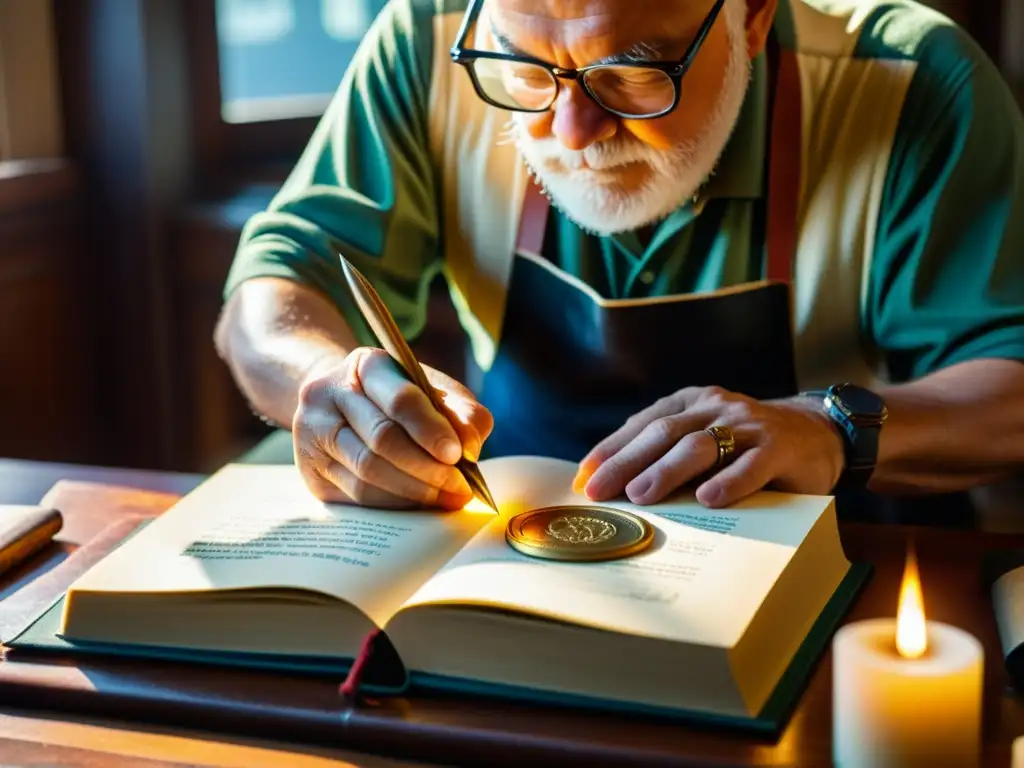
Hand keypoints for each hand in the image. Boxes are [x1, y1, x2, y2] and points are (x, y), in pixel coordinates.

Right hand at [292, 348, 492, 508]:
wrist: (341, 405)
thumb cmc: (397, 398)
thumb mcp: (434, 392)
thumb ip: (461, 413)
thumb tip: (470, 451)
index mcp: (366, 364)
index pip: (400, 399)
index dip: (430, 430)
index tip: (458, 456)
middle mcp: (328, 393)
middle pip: (382, 439)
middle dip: (427, 469)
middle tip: (459, 488)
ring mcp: (312, 432)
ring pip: (367, 472)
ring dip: (413, 491)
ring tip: (447, 500)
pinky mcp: (309, 469)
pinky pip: (356, 495)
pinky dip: (394, 503)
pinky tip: (418, 504)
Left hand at [573, 386, 844, 507]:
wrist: (819, 433)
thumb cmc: (746, 445)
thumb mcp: (705, 439)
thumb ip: (667, 454)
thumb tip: (610, 486)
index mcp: (692, 403)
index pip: (643, 424)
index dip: (611, 450)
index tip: (583, 478)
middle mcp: (716, 407)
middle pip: (664, 433)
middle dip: (626, 462)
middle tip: (599, 490)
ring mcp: (749, 425)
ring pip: (701, 445)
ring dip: (667, 471)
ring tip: (641, 495)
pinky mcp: (780, 447)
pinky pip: (752, 464)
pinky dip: (730, 481)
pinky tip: (709, 499)